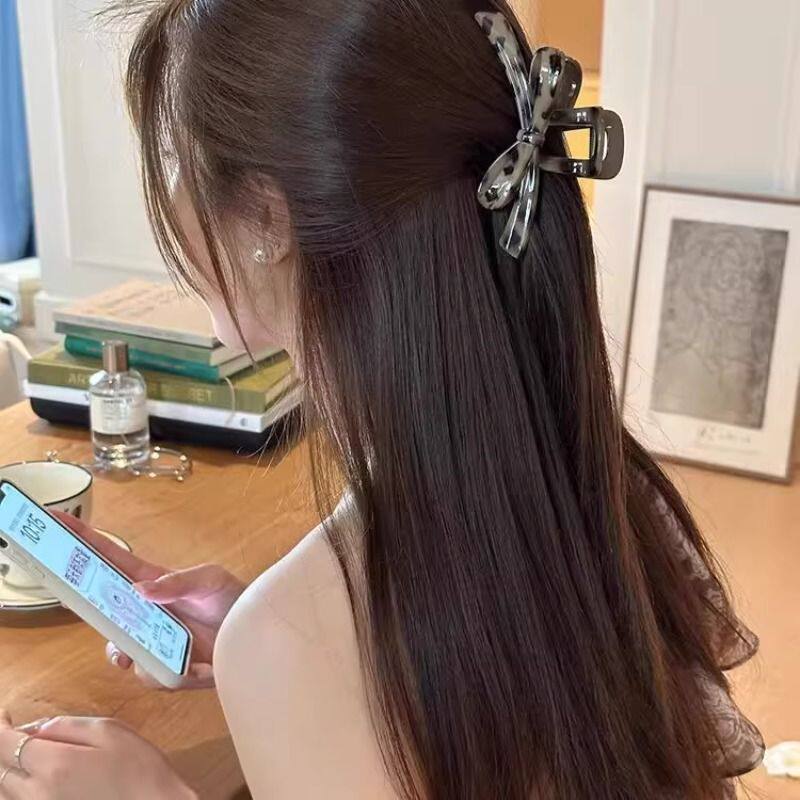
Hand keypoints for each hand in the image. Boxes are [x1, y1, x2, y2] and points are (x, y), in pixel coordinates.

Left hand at [0, 711, 195, 799]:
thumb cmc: (139, 768)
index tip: (4, 715)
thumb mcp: (109, 731)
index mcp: (55, 765)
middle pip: (0, 770)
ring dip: (7, 771)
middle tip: (16, 732)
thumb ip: (67, 726)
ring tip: (24, 754)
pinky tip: (32, 777)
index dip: (0, 727)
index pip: (6, 743)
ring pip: (5, 792)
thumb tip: (35, 728)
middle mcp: (38, 794)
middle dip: (4, 748)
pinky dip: (15, 790)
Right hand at [53, 513, 245, 689]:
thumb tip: (139, 589)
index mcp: (152, 581)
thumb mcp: (210, 581)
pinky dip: (167, 674)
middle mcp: (145, 610)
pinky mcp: (165, 666)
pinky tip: (197, 666)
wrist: (257, 635)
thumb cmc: (232, 598)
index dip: (84, 540)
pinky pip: (148, 676)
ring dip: (129, 654)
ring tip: (152, 652)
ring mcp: (152, 638)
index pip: (111, 559)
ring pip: (118, 649)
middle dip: (94, 614)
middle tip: (102, 615)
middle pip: (102, 609)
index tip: (56, 522)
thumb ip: (179, 582)